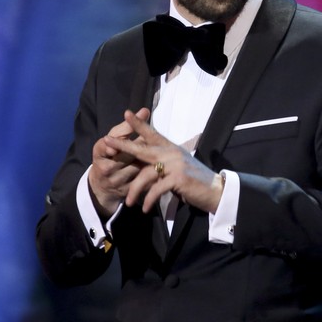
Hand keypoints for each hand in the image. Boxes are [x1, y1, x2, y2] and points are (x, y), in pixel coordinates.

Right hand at [89, 107, 150, 217]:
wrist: (103, 184)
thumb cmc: (111, 155)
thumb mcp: (114, 140)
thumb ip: (128, 126)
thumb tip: (145, 110)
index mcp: (99, 152)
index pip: (108, 144)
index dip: (120, 140)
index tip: (130, 132)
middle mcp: (104, 168)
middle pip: (125, 157)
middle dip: (139, 149)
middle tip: (153, 142)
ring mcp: (115, 181)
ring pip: (135, 169)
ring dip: (148, 161)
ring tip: (160, 154)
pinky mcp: (125, 191)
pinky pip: (141, 182)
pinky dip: (151, 175)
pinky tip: (161, 169)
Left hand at [103, 110, 223, 213]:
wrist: (215, 191)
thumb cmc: (195, 181)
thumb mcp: (178, 168)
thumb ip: (162, 164)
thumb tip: (145, 166)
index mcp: (172, 148)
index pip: (153, 133)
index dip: (139, 124)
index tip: (126, 113)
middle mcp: (173, 152)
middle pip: (143, 148)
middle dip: (123, 145)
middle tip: (106, 141)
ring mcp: (176, 164)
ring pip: (146, 174)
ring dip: (135, 190)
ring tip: (129, 202)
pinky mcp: (178, 178)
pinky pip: (156, 189)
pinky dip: (148, 200)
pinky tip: (144, 208)